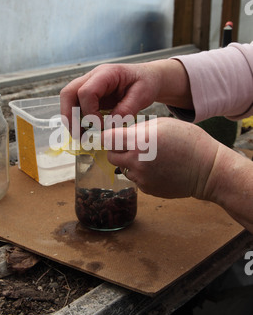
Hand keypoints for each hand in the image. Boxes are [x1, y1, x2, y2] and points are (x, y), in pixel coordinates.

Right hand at [60, 59, 192, 133]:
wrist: (148, 77)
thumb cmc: (146, 83)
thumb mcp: (142, 95)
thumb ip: (126, 109)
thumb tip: (109, 126)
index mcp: (106, 73)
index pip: (86, 92)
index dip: (90, 112)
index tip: (101, 127)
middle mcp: (92, 77)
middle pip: (68, 93)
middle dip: (69, 116)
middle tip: (77, 135)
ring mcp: (89, 85)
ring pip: (68, 100)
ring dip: (71, 119)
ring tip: (80, 137)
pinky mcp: (89, 95)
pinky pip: (76, 106)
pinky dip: (77, 120)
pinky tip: (85, 132)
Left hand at [103, 117, 219, 199]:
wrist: (208, 170)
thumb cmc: (189, 142)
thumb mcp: (163, 124)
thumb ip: (139, 128)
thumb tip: (122, 133)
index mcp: (139, 141)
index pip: (107, 139)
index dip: (108, 136)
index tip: (113, 135)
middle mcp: (136, 161)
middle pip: (111, 156)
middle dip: (117, 150)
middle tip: (130, 146)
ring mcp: (141, 178)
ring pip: (123, 168)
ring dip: (130, 162)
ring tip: (151, 157)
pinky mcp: (147, 189)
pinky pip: (136, 179)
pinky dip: (142, 173)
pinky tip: (159, 168)